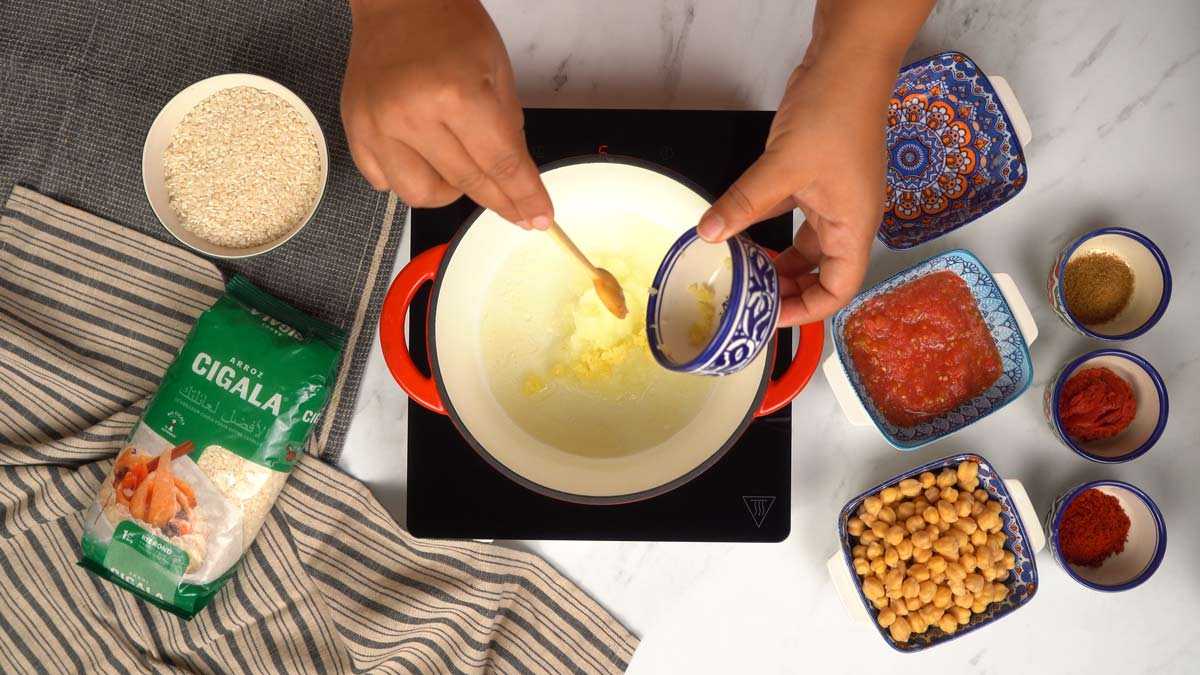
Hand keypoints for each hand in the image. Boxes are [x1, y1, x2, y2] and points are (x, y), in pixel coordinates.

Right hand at [341, 0, 552, 227]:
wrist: (398, 2)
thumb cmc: (449, 27)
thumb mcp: (498, 70)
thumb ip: (509, 130)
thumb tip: (520, 181)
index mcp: (456, 95)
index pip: (500, 164)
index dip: (524, 195)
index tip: (539, 217)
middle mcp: (411, 116)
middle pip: (467, 184)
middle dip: (500, 201)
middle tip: (518, 210)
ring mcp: (377, 127)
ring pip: (420, 195)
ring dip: (449, 192)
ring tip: (460, 166)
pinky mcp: (355, 131)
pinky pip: (384, 182)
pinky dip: (409, 178)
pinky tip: (423, 157)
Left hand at [697, 56, 892, 325]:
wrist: (846, 64)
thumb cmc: (835, 114)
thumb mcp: (782, 166)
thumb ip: (744, 204)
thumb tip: (708, 233)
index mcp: (854, 226)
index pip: (839, 288)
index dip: (808, 310)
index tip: (771, 318)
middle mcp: (847, 219)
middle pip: (821, 273)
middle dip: (787, 290)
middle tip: (749, 299)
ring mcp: (832, 200)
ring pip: (806, 247)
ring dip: (777, 262)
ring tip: (742, 273)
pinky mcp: (815, 181)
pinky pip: (793, 218)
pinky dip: (769, 230)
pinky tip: (740, 234)